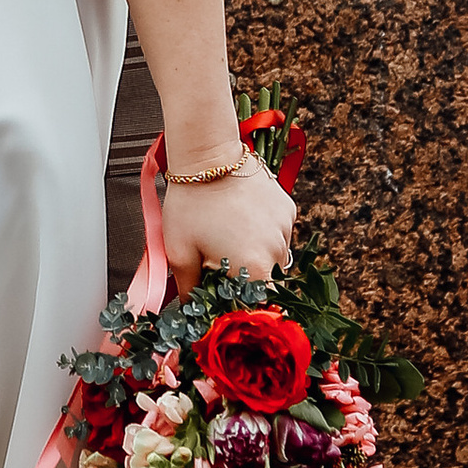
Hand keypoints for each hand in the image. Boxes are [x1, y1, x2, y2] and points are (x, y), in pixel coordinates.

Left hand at [162, 152, 295, 293]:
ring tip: (228, 238)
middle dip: (245, 279)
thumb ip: (189, 289)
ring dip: (256, 256)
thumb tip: (191, 310)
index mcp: (253, 268)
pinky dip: (263, 234)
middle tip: (220, 264)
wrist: (207, 157)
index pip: (257, 304)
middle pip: (267, 281)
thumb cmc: (190, 204)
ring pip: (275, 257)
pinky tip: (241, 220)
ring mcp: (286, 229)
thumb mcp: (180, 252)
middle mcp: (277, 251)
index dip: (240, 304)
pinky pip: (279, 233)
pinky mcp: (288, 209)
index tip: (224, 298)